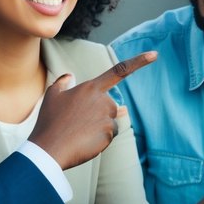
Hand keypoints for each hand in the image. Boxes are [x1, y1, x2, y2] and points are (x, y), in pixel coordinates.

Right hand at [29, 51, 157, 170]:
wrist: (49, 148)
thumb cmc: (49, 121)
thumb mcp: (52, 97)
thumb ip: (62, 82)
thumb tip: (70, 75)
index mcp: (91, 87)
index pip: (119, 70)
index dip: (139, 61)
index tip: (154, 55)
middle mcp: (103, 100)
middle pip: (110, 106)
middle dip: (98, 115)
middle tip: (76, 123)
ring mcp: (108, 118)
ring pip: (110, 123)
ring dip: (98, 128)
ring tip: (77, 133)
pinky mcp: (110, 134)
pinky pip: (108, 137)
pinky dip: (98, 140)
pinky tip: (83, 142)